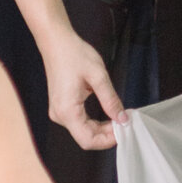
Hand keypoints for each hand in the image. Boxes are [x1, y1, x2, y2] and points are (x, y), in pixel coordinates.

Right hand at [37, 21, 127, 150]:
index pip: (88, 140)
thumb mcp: (98, 76)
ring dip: (102, 128)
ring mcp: (59, 112)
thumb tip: (122, 119)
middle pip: (86, 137)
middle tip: (126, 122)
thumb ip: (111, 100)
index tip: (124, 130)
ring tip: (119, 117)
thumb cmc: (75, 55)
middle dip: (107, 134)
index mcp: (67, 111)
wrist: (56, 42)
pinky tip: (107, 114)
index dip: (108, 140)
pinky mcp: (62, 107)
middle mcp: (60, 115)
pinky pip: (79, 122)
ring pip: (83, 131)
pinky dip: (94, 122)